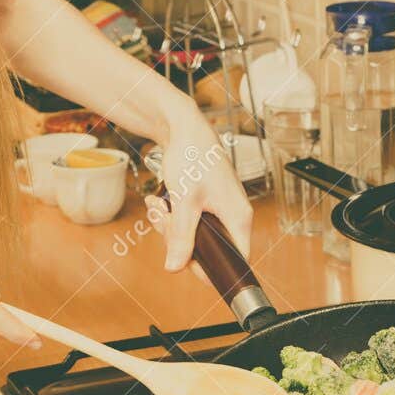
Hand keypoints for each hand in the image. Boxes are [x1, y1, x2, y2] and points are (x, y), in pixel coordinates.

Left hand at [152, 109, 254, 273]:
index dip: (209, 267)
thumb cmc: (192, 156)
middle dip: (177, 238)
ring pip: (193, 233)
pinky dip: (171, 213)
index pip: (235, 259)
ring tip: (156, 206)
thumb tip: (175, 268)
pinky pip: (188, 219)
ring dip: (169, 224)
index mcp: (238, 217)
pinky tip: (158, 201)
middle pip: (207, 247)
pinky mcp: (207, 200)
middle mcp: (234, 214)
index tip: (183, 261)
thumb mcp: (184, 202)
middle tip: (161, 220)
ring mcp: (220, 207)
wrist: (183, 126)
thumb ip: (181, 237)